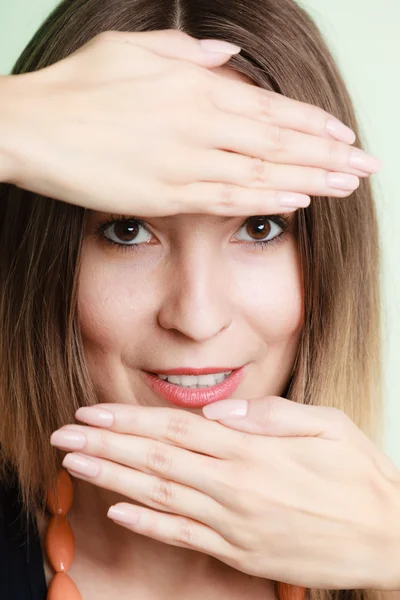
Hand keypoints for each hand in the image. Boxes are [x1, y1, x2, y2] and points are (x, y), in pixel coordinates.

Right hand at [1, 29, 380, 216]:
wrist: (32, 128)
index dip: (311, 124)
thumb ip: (185, 52)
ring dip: (309, 180)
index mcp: (193, 84)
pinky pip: (227, 198)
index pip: (269, 108)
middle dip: (328, 155)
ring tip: (345, 188)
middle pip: (278, 142)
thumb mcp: (130, 48)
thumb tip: (224, 55)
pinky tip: (295, 203)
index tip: (344, 136)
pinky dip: (264, 200)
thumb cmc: (77, 86)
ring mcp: (184, 160)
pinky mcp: (165, 193)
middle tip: (366, 167)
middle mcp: (198, 122)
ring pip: (261, 172)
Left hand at [50, 398, 399, 590]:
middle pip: (156, 461)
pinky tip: (116, 513)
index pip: (176, 428)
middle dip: (106, 445)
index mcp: (254, 450)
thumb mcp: (330, 424)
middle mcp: (236, 486)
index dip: (129, 420)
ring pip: (160, 498)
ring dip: (112, 480)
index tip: (92, 412)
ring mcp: (235, 524)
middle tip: (64, 434)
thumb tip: (222, 409)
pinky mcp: (241, 553)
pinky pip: (184, 538)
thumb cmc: (360, 476)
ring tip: (75, 465)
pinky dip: (147, 525)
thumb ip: (272, 414)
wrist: (390, 539)